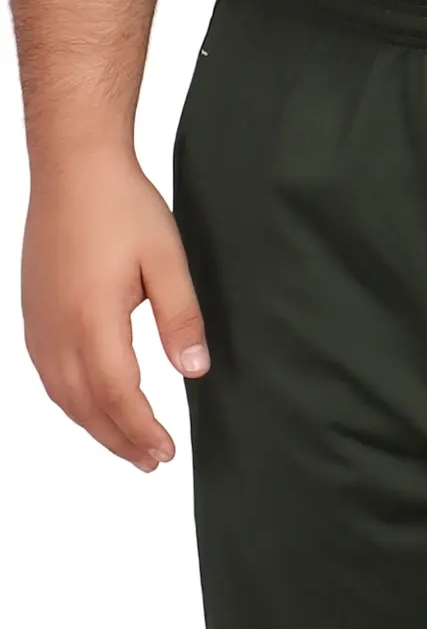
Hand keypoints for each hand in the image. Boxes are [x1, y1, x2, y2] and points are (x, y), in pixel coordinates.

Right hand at [22, 148, 208, 470]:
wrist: (73, 166)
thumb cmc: (122, 206)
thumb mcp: (168, 261)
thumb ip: (181, 319)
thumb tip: (193, 371)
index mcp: (91, 318)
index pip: (117, 395)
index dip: (141, 430)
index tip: (166, 452)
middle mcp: (56, 328)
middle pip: (86, 405)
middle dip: (120, 439)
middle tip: (152, 462)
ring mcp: (38, 322)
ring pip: (62, 394)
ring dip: (95, 426)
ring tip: (128, 447)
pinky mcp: (32, 312)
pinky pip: (48, 373)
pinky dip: (72, 401)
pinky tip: (91, 407)